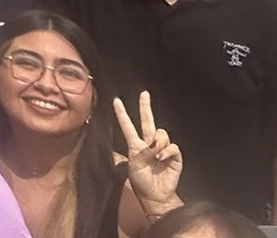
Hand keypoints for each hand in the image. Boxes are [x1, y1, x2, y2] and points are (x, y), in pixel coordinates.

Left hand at [114, 93, 182, 216]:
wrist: (155, 196)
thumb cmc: (141, 181)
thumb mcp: (133, 165)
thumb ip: (140, 152)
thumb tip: (153, 144)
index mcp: (135, 145)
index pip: (128, 126)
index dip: (122, 114)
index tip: (116, 100)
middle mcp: (149, 144)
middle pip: (148, 121)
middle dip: (145, 107)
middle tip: (144, 94)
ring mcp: (162, 149)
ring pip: (161, 133)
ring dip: (158, 143)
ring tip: (154, 156)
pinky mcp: (174, 157)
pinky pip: (172, 146)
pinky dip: (167, 151)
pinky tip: (161, 158)